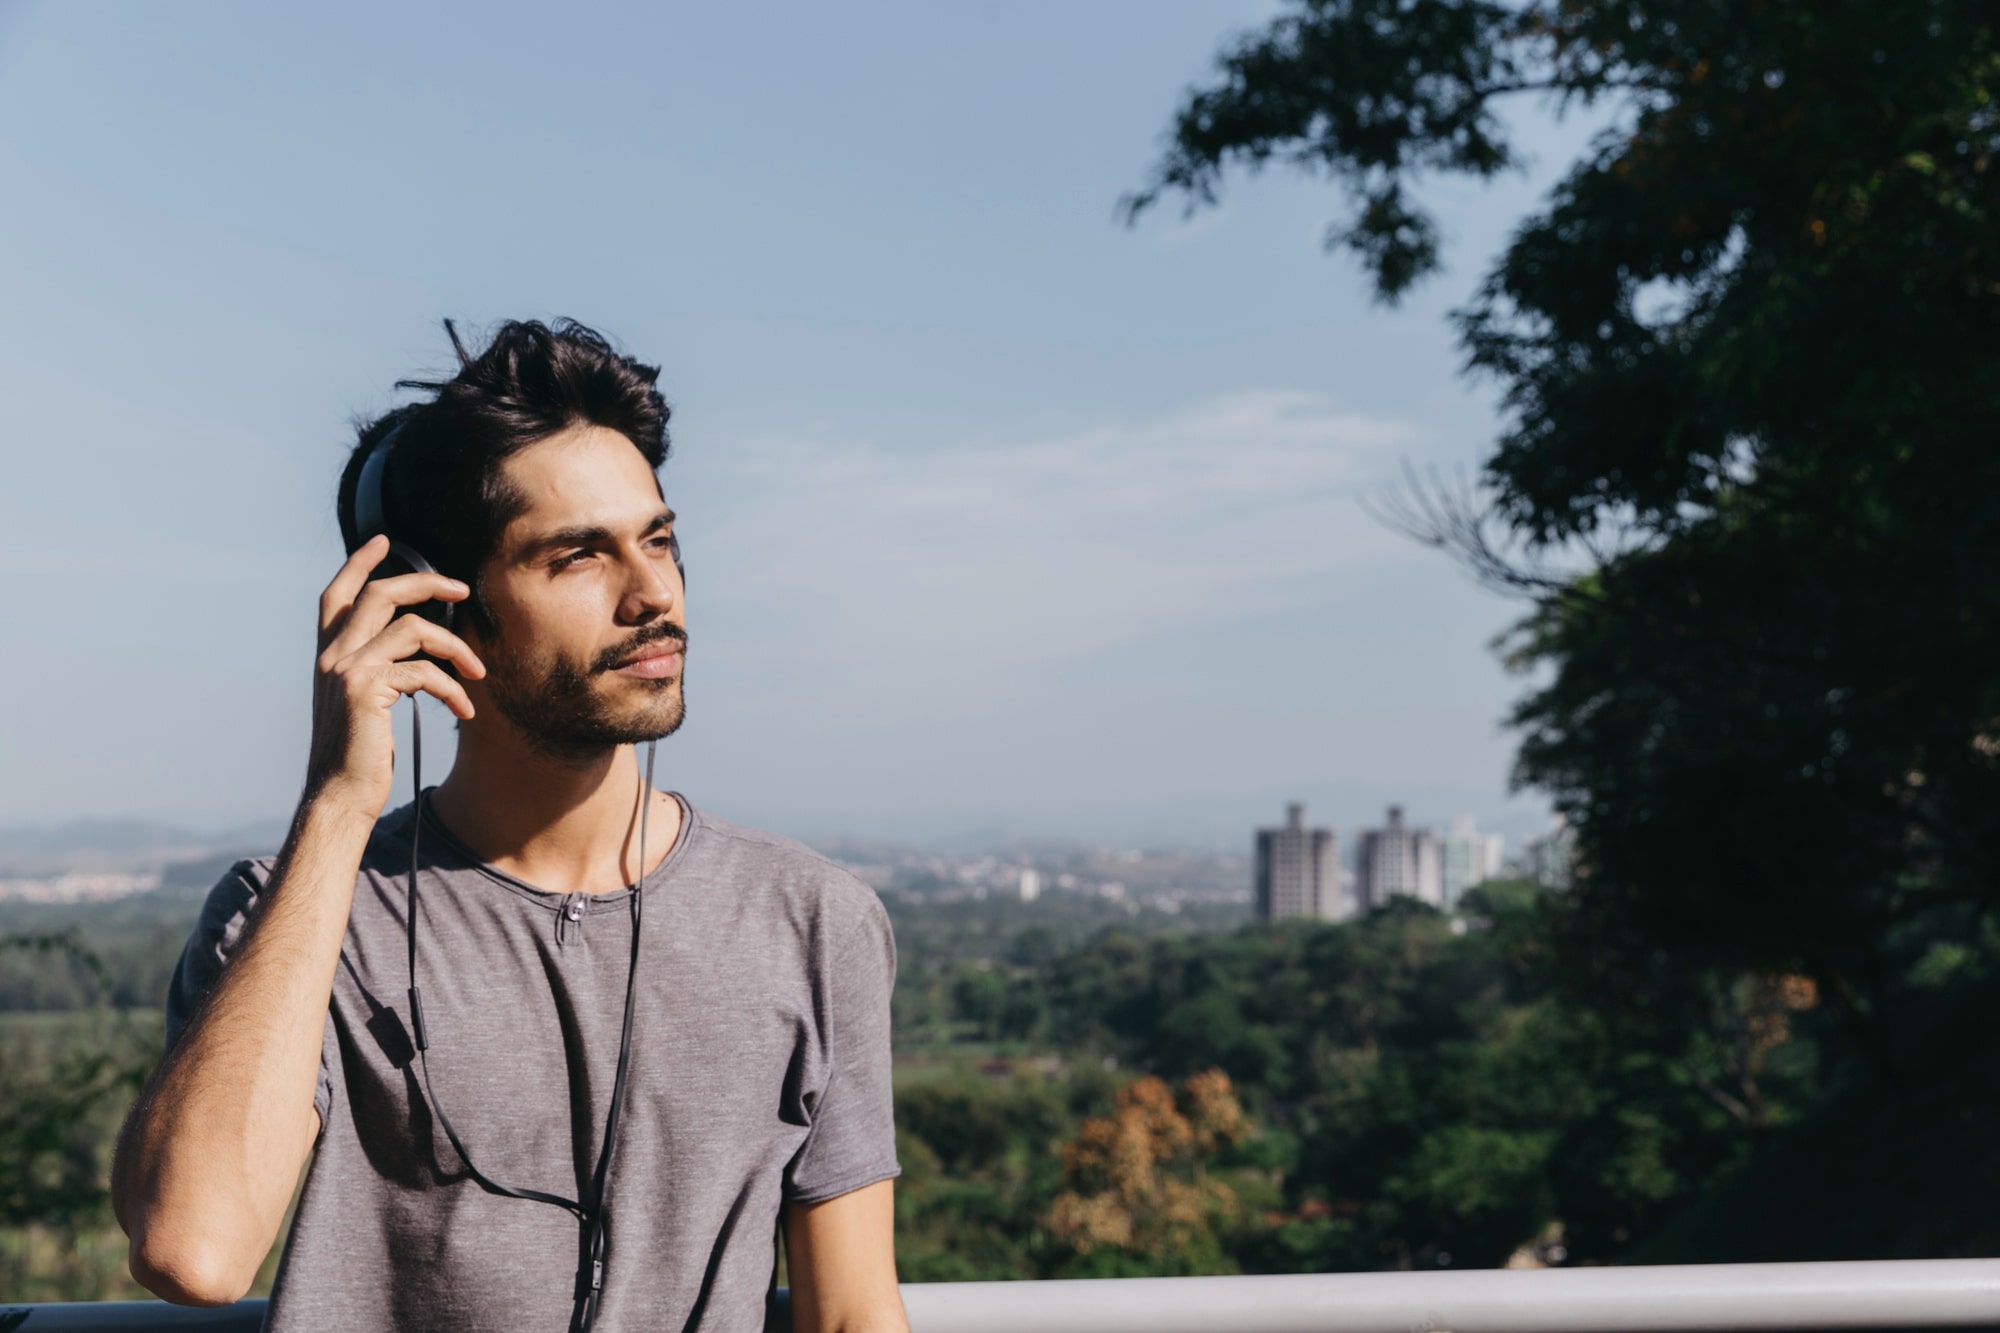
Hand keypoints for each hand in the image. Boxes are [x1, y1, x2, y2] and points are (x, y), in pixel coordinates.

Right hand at [305, 535, 486, 821]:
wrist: (340, 795)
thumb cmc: (360, 755)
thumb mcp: (365, 704)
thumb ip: (379, 670)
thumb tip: (416, 649)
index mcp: (328, 655)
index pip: (336, 595)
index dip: (357, 563)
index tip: (383, 539)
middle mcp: (331, 655)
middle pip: (379, 593)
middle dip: (425, 582)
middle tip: (461, 589)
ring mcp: (346, 669)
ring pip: (412, 628)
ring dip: (455, 649)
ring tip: (478, 673)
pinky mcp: (366, 689)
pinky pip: (423, 672)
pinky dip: (452, 689)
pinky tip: (465, 710)